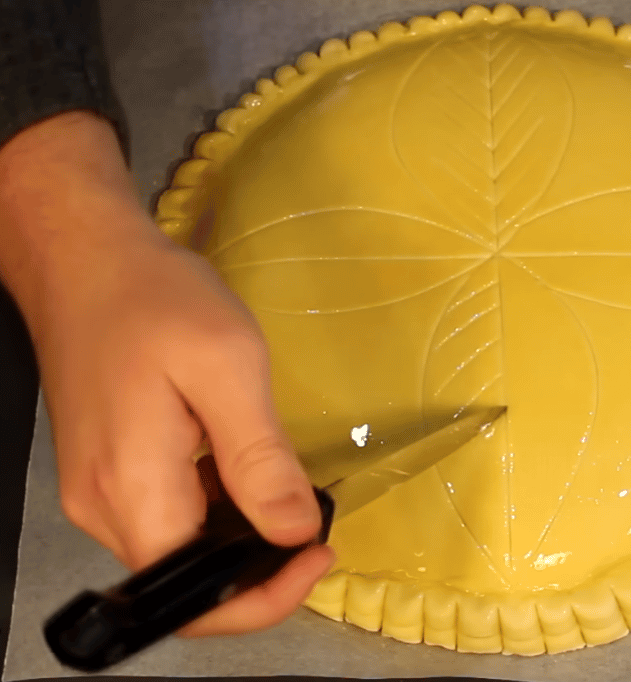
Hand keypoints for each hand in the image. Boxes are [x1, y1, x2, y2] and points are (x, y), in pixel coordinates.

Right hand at [0, 112, 331, 637]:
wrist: (85, 257)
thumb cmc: (156, 299)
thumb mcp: (227, 364)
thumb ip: (260, 457)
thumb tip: (295, 532)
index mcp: (132, 491)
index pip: (194, 599)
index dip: (263, 597)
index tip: (319, 551)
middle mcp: (102, 508)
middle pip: (184, 581)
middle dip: (256, 566)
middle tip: (314, 520)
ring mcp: (96, 490)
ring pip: (174, 547)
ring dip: (233, 533)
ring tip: (285, 486)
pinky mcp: (101, 468)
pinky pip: (160, 512)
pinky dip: (207, 505)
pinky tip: (239, 462)